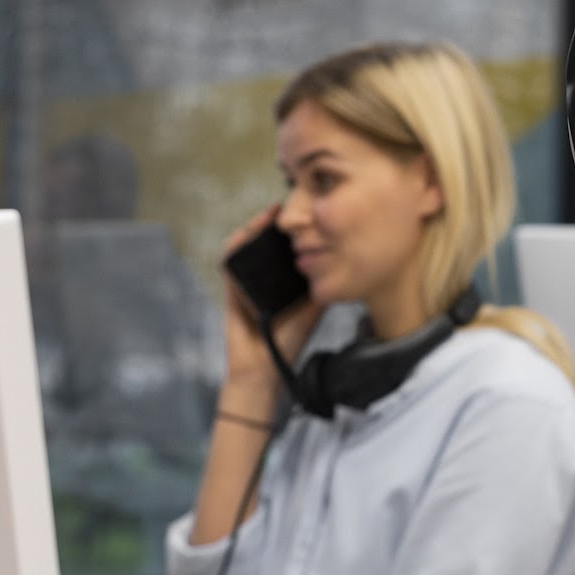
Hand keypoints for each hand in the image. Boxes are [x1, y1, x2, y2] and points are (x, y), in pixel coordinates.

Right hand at [222, 204, 324, 385]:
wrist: (263, 367)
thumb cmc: (290, 340)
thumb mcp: (314, 309)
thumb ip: (324, 287)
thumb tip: (345, 260)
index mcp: (285, 280)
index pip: (288, 248)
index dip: (295, 231)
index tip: (308, 214)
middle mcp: (266, 277)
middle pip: (265, 242)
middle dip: (273, 223)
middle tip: (287, 206)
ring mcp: (248, 281)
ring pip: (247, 247)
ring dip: (254, 228)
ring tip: (269, 215)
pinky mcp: (232, 288)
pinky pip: (230, 263)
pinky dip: (234, 247)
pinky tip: (245, 235)